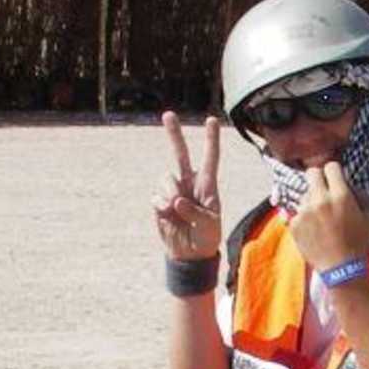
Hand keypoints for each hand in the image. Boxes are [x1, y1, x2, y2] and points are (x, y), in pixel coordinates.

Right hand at [152, 110, 221, 260]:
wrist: (189, 254)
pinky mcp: (160, 202)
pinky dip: (161, 205)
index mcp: (208, 185)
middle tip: (168, 114)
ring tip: (176, 210)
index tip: (212, 120)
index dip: (211, 140)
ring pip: (166, 179)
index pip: (210, 158)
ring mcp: (173, 191)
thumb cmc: (206, 237)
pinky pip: (157, 196)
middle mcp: (190, 183)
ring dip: (170, 193)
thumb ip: (195, 212)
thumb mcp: (208, 226)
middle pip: (181, 154)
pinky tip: (167, 216)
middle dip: (174, 134)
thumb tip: (177, 200)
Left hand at [292, 162, 368, 274]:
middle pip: (311, 173)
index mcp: (341, 195)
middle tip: (322, 191)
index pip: (330, 166)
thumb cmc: (358, 243)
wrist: (341, 269)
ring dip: (310, 202)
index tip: (334, 179)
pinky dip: (303, 220)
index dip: (333, 173)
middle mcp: (320, 200)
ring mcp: (305, 212)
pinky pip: (296, 213)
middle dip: (317, 179)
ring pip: (304, 195)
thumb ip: (360, 195)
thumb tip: (349, 185)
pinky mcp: (294, 224)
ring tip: (319, 220)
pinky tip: (313, 231)